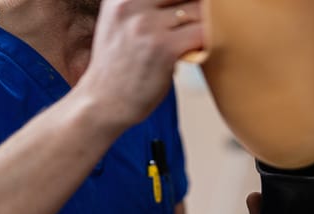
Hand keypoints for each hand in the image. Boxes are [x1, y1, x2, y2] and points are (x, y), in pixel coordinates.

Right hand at [77, 0, 202, 127]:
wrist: (103, 103)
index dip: (188, 0)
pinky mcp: (163, 48)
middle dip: (200, 6)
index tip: (193, 8)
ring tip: (203, 38)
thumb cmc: (119, 67)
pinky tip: (205, 49)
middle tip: (208, 20)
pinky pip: (203, 34)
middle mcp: (131, 3)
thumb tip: (190, 2)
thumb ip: (145, 6)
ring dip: (208, 24)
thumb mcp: (121, 23)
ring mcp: (147, 25)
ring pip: (199, 11)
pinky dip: (210, 41)